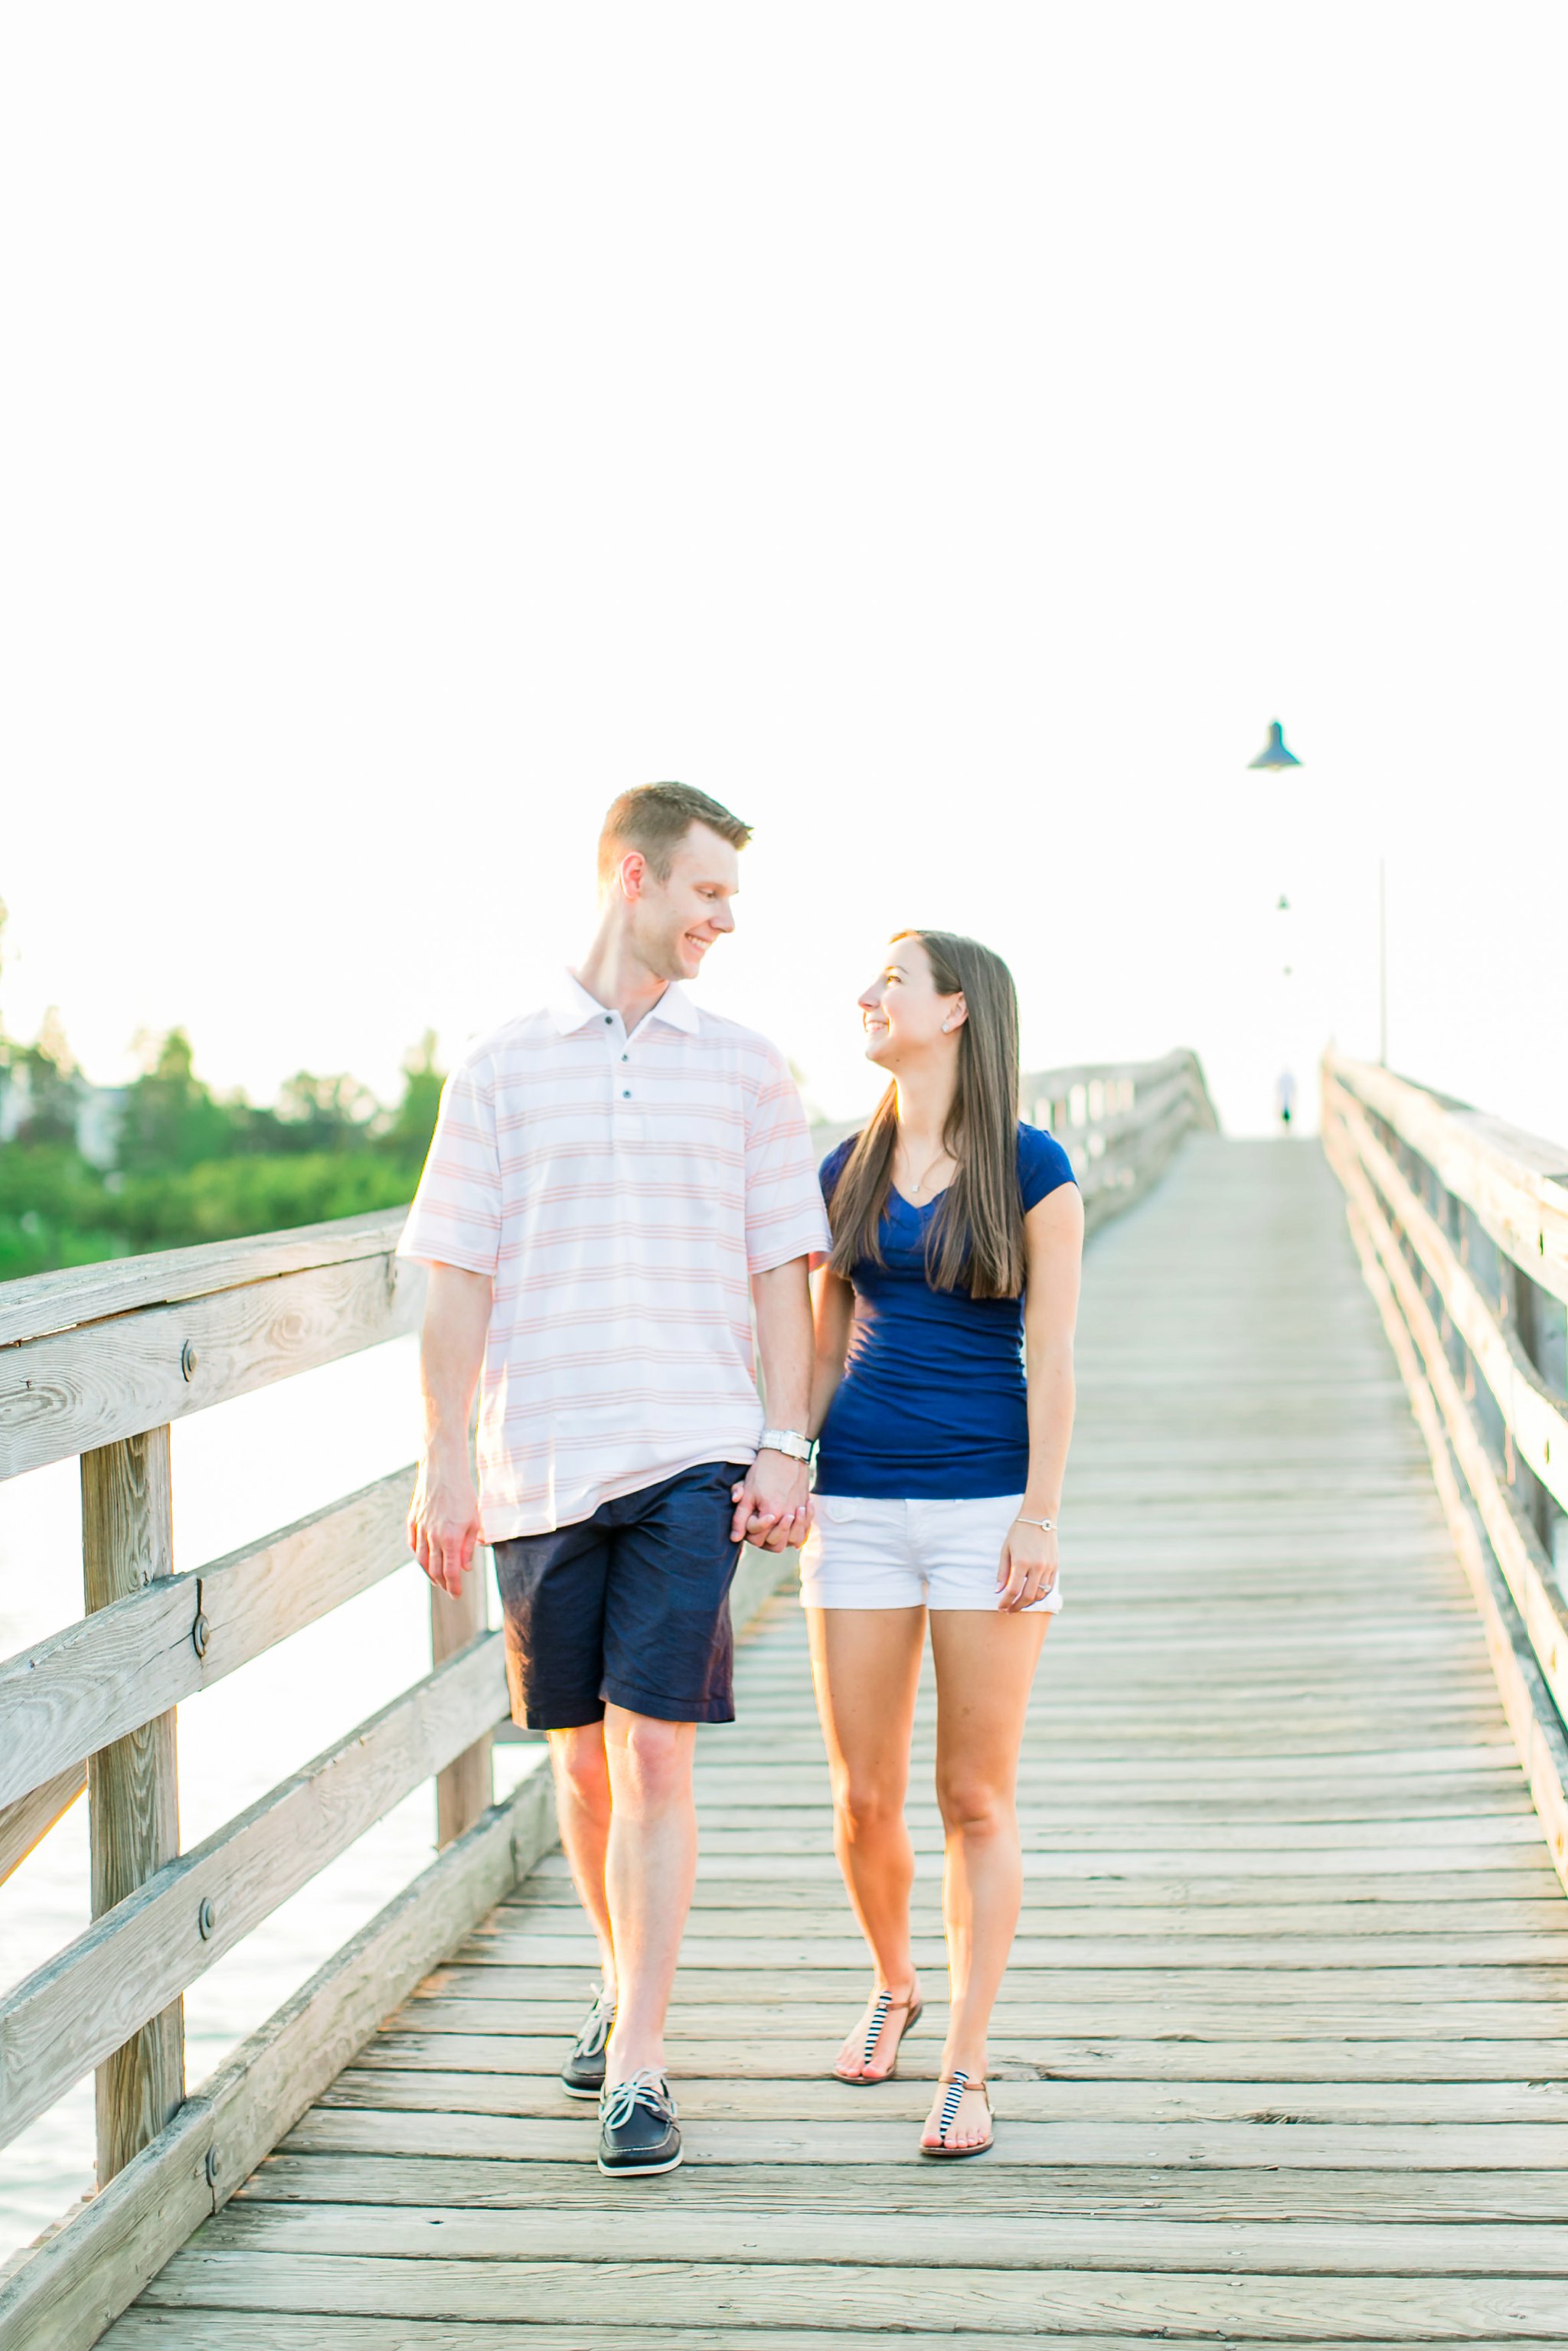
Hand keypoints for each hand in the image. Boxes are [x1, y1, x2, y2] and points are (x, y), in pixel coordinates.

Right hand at [409, 1447, 481, 1595]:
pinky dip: (418, 1557)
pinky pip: (413, 1545)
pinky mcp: (412, 1521)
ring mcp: (420, 1529)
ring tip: (437, 1580)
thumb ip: (469, 1546)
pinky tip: (424, 1560)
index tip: (457, 1595)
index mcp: (451, 1538)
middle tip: (449, 1590)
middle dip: (443, 1584)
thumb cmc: (463, 1493)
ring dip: (429, 1573)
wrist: (442, 1469)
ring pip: (421, 1560)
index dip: (454, 1587)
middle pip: (434, 1570)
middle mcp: (433, 1537)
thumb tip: (465, 1567)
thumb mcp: (474, 1520)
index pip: (450, 1572)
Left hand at [729, 1450, 810, 1550]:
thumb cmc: (763, 1472)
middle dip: (765, 1538)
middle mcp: (788, 1516)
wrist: (785, 1453)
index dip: (750, 1531)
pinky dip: (799, 1532)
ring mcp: (799, 1512)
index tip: (752, 1516)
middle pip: (776, 1545)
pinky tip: (792, 1525)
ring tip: (776, 1524)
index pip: (757, 1538)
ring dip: (783, 1537)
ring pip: (793, 1541)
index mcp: (771, 1513)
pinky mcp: (806, 1506)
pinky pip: (806, 1530)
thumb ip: (740, 1517)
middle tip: (762, 1523)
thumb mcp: (747, 1492)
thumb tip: (735, 1538)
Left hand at [996, 1517, 1057, 1612]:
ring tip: (1019, 1604)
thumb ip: (1003, 1572)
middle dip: (1017, 1607)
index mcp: (1021, 1562)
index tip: (1000, 1607)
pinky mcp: (1055, 1566)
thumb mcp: (1006, 1550)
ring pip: (1040, 1594)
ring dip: (1029, 1603)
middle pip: (1028, 1597)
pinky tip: (1031, 1596)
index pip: (1013, 1590)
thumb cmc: (1019, 1532)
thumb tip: (998, 1591)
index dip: (1005, 1602)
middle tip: (1008, 1610)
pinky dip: (1040, 1595)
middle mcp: (1037, 1566)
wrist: (1040, 1517)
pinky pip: (1049, 1587)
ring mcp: (1048, 1567)